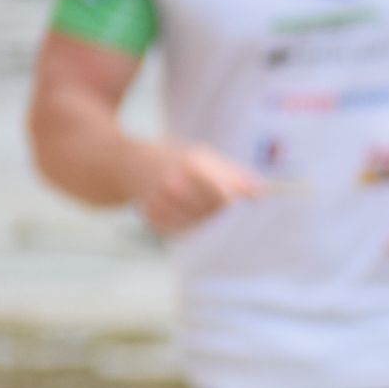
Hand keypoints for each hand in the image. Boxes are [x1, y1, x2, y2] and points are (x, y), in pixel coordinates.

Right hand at [135, 141, 260, 233]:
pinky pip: (184, 231)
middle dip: (226, 213)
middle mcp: (175, 185)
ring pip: (202, 225)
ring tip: (204, 207)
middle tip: (227, 208)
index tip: (251, 205)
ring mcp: (161, 203)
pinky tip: (187, 213)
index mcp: (193, 166)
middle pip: (217, 214)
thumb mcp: (206, 155)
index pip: (228, 197)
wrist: (127, 162)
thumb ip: (235, 174)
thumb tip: (261, 194)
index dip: (242, 204)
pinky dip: (191, 225)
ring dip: (209, 221)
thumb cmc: (175, 158)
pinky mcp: (153, 218)